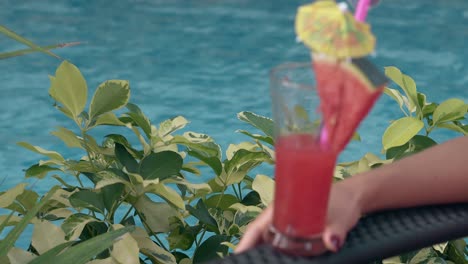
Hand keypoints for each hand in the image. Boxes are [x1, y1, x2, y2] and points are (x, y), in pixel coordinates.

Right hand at [235, 180, 362, 253]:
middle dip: (255, 250)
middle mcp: (280, 216)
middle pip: (260, 237)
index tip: (239, 255)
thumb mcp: (340, 217)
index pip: (257, 227)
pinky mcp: (296, 231)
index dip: (246, 242)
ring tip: (263, 261)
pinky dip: (281, 252)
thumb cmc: (343, 202)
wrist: (352, 198)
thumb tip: (332, 243)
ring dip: (269, 252)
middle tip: (252, 262)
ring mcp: (287, 224)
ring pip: (271, 242)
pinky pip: (283, 245)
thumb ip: (335, 231)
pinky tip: (283, 259)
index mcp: (282, 207)